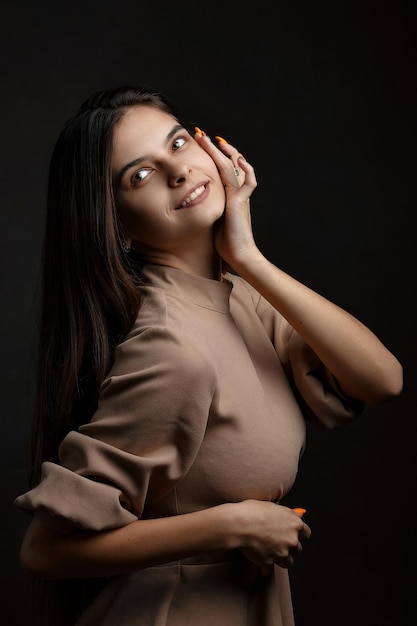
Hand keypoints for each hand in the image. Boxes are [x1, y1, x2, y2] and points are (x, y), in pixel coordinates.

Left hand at [194, 130, 258, 271]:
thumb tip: (187, 200)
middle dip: (215, 146)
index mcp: (228, 193)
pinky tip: (239, 160)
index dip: (213, 154)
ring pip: (234, 166)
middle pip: (228, 161)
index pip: (222, 167)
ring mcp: (240, 195)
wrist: (237, 253)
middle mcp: (235, 191)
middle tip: (201, 133)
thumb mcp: (210, 217)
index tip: (200, 142)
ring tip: (212, 139)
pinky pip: (248, 181)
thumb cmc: (224, 241)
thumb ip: (205, 205)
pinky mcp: (242, 201)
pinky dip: (246, 169)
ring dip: (223, 151)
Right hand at [233, 500, 310, 573]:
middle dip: (289, 547)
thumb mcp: (273, 506)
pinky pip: (269, 570)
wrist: (239, 524)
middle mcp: (291, 541)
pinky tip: (259, 561)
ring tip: (270, 553)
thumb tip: (298, 515)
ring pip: (287, 562)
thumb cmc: (253, 511)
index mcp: (294, 525)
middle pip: (297, 550)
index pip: (306, 533)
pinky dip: (265, 567)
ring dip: (280, 559)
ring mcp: (281, 553)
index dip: (299, 534)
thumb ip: (288, 513)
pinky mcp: (269, 563)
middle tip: (278, 542)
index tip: (293, 535)